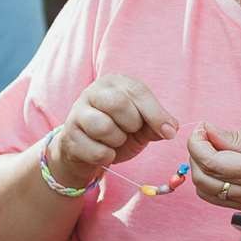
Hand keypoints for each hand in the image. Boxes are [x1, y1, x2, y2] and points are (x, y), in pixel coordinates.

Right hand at [49, 75, 180, 190]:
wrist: (87, 152)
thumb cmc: (118, 132)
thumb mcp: (141, 126)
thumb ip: (157, 124)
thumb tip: (172, 127)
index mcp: (115, 83)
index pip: (137, 91)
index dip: (156, 113)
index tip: (169, 131)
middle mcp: (93, 92)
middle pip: (117, 103)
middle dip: (132, 124)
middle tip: (131, 131)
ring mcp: (77, 113)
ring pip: (104, 127)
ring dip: (118, 141)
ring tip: (115, 140)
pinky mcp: (69, 136)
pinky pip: (96, 151)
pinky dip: (107, 156)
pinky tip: (104, 151)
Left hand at [186, 125, 240, 215]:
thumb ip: (239, 137)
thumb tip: (208, 132)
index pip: (210, 163)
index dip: (197, 143)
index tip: (203, 128)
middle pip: (202, 179)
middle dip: (195, 154)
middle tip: (207, 135)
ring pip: (205, 191)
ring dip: (200, 168)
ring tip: (215, 148)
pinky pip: (216, 197)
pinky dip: (210, 179)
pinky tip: (223, 162)